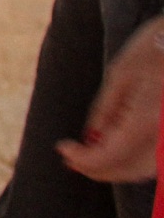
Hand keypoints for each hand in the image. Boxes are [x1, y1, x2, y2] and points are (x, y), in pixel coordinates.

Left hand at [59, 16, 163, 182]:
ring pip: (146, 169)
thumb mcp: (121, 74)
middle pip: (130, 168)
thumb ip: (105, 111)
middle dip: (98, 169)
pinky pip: (158, 159)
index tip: (62, 148)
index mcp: (149, 118)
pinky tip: (115, 148)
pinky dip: (136, 160)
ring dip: (117, 168)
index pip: (112, 154)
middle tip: (72, 159)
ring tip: (89, 155)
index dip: (84, 158)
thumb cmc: (156, 48)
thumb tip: (90, 140)